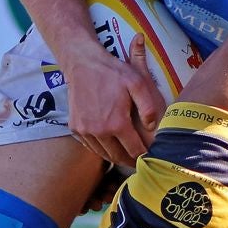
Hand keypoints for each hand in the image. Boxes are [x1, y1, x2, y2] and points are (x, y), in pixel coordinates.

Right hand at [64, 46, 165, 166]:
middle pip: (118, 156)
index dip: (143, 157)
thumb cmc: (113, 72)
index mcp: (116, 123)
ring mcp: (84, 131)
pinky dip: (100, 149)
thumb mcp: (138, 83)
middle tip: (139, 163)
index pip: (133, 150)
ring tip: (126, 157)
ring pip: (103, 154)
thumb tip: (152, 127)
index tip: (150, 159)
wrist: (83, 64)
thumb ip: (148, 106)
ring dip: (115, 157)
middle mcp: (99, 131)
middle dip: (130, 161)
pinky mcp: (75, 128)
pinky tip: (108, 146)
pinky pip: (90, 146)